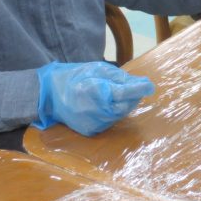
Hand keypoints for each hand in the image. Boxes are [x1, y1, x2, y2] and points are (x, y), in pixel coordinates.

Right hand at [33, 62, 154, 135]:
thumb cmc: (76, 77)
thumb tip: (142, 83)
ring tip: (116, 94)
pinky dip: (114, 112)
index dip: (138, 89)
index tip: (150, 86)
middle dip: (132, 97)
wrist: (50, 95)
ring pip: (119, 115)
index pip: (123, 92)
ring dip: (123, 105)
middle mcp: (94, 111)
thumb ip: (119, 77)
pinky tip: (106, 104)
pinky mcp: (91, 131)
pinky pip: (110, 121)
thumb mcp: (97, 69)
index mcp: (94, 92)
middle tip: (134, 87)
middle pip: (124, 106)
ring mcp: (93, 123)